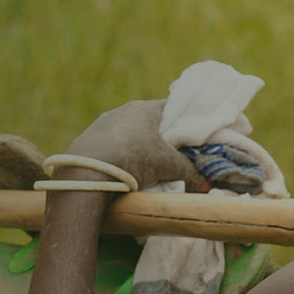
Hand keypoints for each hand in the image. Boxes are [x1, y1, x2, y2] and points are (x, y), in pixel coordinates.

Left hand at [66, 99, 204, 190]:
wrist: (88, 172)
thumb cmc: (134, 159)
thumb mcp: (168, 166)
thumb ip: (189, 172)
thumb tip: (206, 184)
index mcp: (144, 109)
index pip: (171, 108)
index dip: (184, 122)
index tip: (192, 136)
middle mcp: (122, 111)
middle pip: (150, 122)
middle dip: (162, 138)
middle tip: (174, 156)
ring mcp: (102, 125)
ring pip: (129, 134)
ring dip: (140, 148)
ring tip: (148, 168)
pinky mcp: (88, 141)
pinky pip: (112, 145)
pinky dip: (121, 156)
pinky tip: (124, 171)